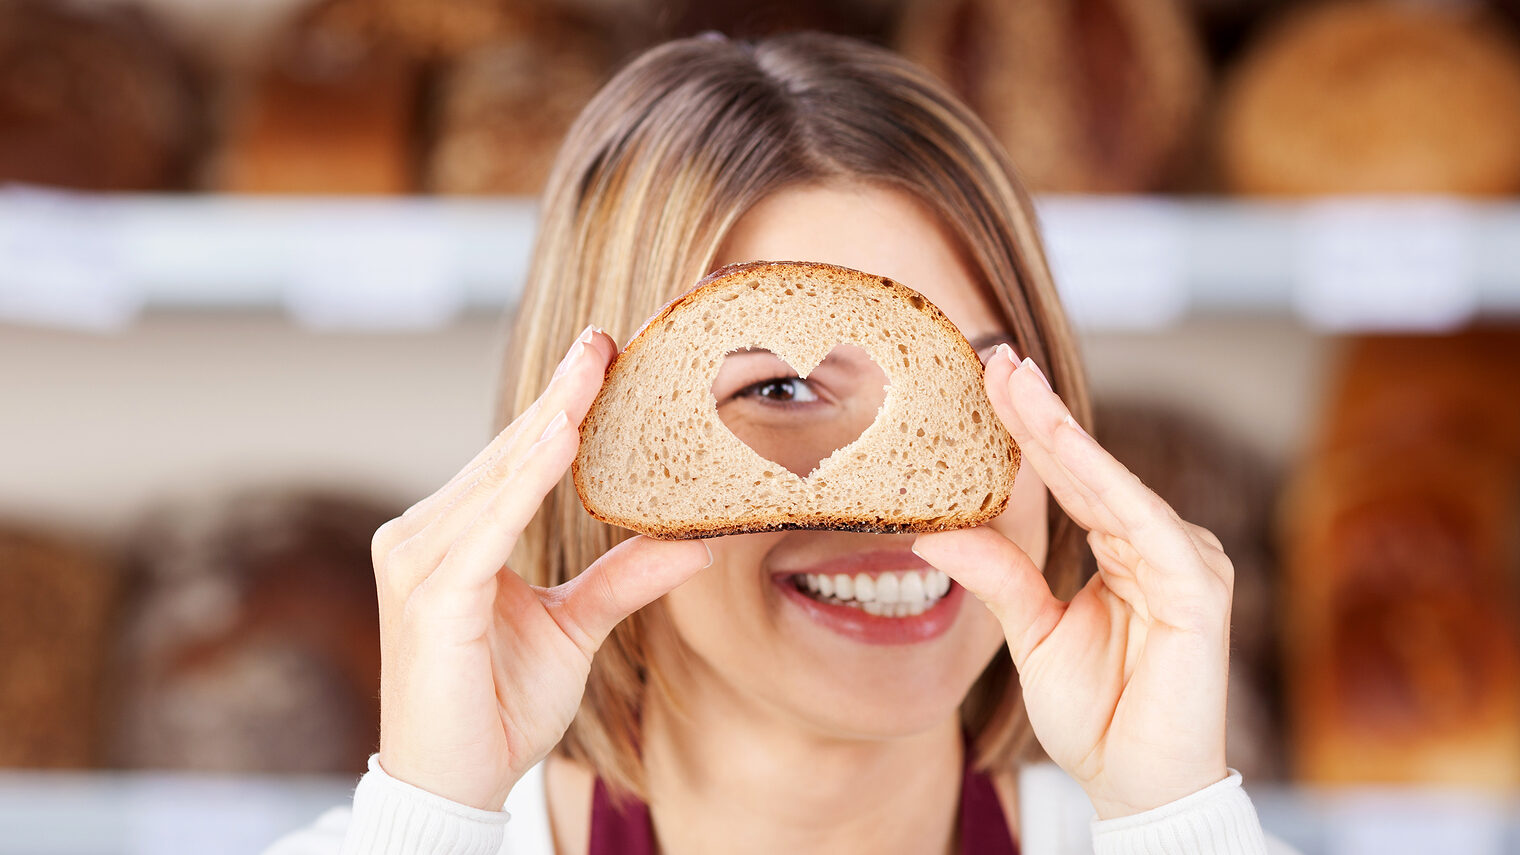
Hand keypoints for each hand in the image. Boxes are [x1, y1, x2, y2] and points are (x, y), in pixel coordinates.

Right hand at [371, 324, 711, 809]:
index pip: (512, 459)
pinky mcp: (429, 595)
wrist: (455, 784)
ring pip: (496, 479)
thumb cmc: (498, 705)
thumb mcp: (574, 628)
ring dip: (548, 425)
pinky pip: (486, 526)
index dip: (558, 407)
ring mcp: (416, 562)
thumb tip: (692, 541)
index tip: (602, 354)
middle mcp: (421, 537)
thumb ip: (622, 579)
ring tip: (592, 374)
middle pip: (504, 455)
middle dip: (559, 398)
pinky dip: (524, 481)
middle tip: (604, 341)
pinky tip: (561, 441)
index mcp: (451, 537)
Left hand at [911, 344, 1231, 819]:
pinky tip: (1065, 449)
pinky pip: (1142, 523)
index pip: (1070, 477)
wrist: (1134, 785)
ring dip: (1062, 434)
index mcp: (1123, 551)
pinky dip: (1102, 483)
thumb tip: (933, 530)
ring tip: (1016, 386)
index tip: (991, 375)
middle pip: (1089, 467)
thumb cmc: (1097, 714)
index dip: (1031, 428)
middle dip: (1040, 411)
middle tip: (996, 356)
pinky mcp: (1197, 588)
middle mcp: (1158, 545)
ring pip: (1112, 483)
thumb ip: (998, 576)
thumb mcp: (1032, 634)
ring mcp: (1184, 562)